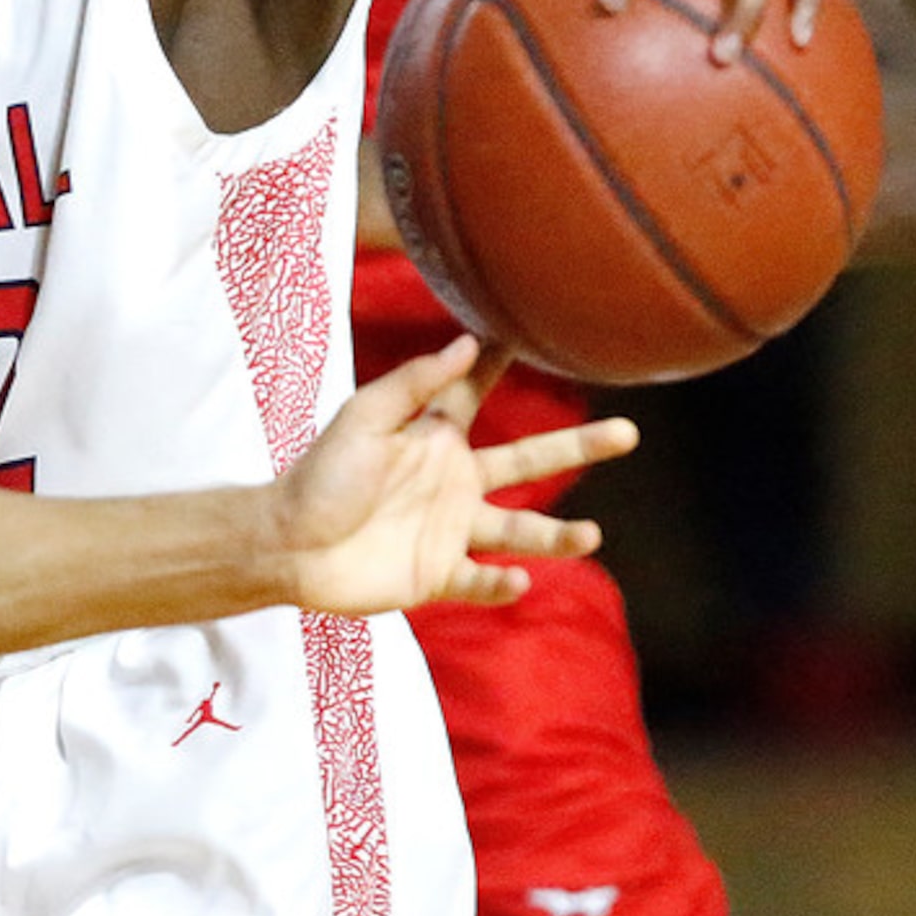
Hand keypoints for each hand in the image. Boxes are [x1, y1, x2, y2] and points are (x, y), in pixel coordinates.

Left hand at [273, 337, 627, 614]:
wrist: (287, 545)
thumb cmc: (319, 476)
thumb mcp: (363, 418)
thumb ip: (414, 384)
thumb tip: (466, 341)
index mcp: (434, 438)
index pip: (477, 393)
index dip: (502, 364)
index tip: (540, 331)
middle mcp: (453, 481)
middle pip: (528, 461)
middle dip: (577, 447)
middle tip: (628, 432)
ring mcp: (450, 530)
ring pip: (520, 531)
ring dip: (556, 536)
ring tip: (591, 535)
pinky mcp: (438, 575)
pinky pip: (481, 581)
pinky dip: (502, 584)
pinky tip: (518, 579)